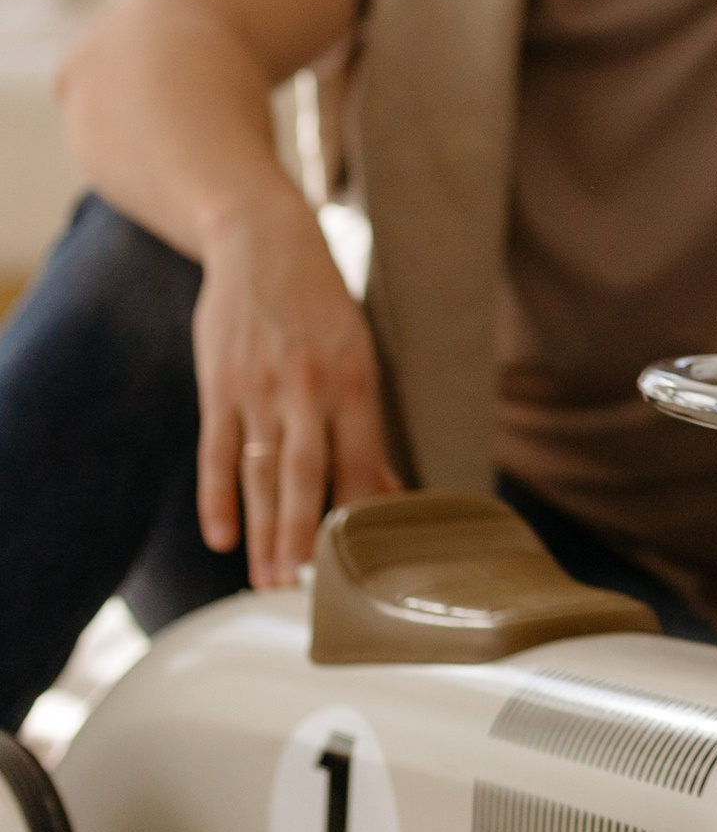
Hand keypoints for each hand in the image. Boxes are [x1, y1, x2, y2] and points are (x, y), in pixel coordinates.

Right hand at [193, 191, 398, 586]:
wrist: (263, 240)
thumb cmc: (321, 308)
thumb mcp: (358, 355)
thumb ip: (364, 427)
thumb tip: (385, 490)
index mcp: (354, 382)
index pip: (358, 459)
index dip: (358, 513)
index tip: (364, 564)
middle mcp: (308, 388)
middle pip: (305, 473)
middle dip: (303, 534)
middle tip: (302, 591)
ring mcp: (259, 387)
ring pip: (260, 470)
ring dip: (262, 529)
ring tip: (265, 579)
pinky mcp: (220, 383)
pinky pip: (215, 447)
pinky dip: (216, 493)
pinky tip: (219, 533)